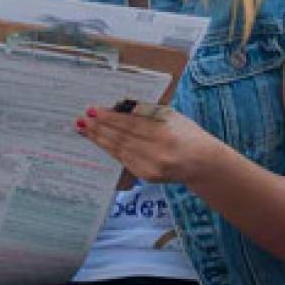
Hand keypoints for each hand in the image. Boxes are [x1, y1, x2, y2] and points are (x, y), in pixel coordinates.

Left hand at [75, 105, 223, 186]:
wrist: (202, 163)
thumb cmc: (187, 133)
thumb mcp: (171, 116)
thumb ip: (146, 113)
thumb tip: (118, 108)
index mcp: (164, 133)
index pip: (130, 124)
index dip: (109, 118)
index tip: (93, 111)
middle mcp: (156, 152)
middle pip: (121, 138)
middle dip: (99, 128)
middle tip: (82, 119)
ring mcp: (150, 167)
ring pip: (119, 150)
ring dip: (99, 139)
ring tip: (85, 130)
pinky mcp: (146, 176)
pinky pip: (123, 160)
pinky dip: (110, 150)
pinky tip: (100, 142)